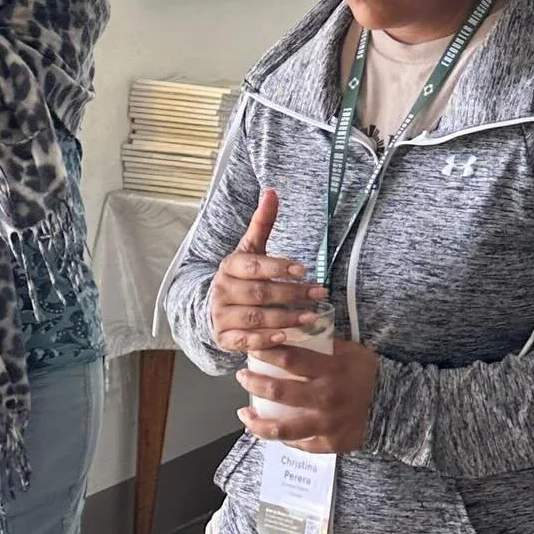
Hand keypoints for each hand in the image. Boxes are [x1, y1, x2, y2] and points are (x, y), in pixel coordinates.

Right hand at [209, 188, 327, 351]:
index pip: (254, 266)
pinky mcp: (224, 338)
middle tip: (320, 294)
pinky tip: (284, 337)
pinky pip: (244, 341)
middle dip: (292, 294)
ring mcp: (221, 316)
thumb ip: (262, 223)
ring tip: (311, 317)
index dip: (278, 267)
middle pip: (260, 293)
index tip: (303, 270)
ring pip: (255, 318)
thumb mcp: (250, 250)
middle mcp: (222, 290)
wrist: (212, 308)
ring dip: (285, 318)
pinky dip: (264, 341)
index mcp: (230, 266)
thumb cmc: (241, 276)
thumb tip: (272, 191)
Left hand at [236, 337, 379, 454]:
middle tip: (242, 376)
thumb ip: (325, 345)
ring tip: (244, 412)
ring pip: (282, 428)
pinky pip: (298, 444)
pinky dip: (281, 438)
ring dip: (256, 421)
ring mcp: (326, 425)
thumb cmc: (370, 374)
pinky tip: (269, 429)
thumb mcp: (352, 351)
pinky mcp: (329, 444)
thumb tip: (296, 334)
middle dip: (254, 382)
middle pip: (279, 392)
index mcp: (331, 371)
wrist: (395, 406)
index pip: (289, 359)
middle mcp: (325, 398)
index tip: (252, 347)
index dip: (266, 352)